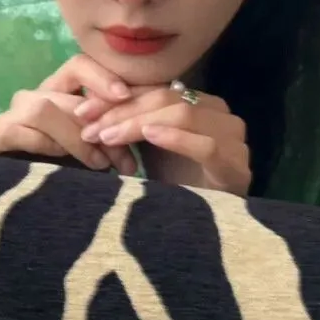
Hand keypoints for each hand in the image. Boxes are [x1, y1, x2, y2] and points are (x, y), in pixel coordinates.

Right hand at [0, 54, 136, 173]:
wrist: (17, 208)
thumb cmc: (68, 173)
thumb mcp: (97, 150)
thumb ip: (114, 134)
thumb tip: (145, 128)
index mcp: (59, 92)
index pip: (79, 65)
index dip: (101, 76)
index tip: (124, 96)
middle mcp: (33, 97)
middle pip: (68, 95)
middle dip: (100, 125)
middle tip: (126, 157)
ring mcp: (10, 116)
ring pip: (44, 108)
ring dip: (76, 137)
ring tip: (100, 164)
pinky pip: (17, 129)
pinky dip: (45, 144)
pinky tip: (62, 163)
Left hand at [79, 85, 250, 195]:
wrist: (202, 230)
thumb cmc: (175, 184)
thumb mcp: (150, 147)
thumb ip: (134, 121)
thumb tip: (90, 102)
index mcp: (203, 103)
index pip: (158, 89)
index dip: (120, 96)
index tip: (84, 110)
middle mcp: (222, 114)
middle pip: (168, 98)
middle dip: (124, 111)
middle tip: (90, 126)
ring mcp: (234, 139)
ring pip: (183, 114)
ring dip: (139, 123)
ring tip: (108, 136)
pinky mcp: (235, 166)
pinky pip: (205, 145)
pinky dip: (175, 137)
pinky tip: (149, 135)